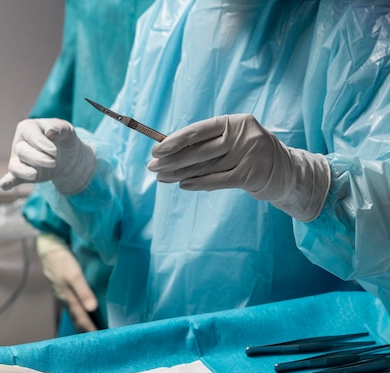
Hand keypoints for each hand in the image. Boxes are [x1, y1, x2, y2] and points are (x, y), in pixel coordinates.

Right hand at [0, 118, 95, 194]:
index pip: (30, 134)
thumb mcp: (66, 130)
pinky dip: (6, 182)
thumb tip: (49, 133)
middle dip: (38, 159)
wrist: (67, 157)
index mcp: (28, 128)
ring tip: (35, 175)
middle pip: (22, 151)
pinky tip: (4, 186)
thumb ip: (59, 128)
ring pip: (15, 166)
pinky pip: (11, 179)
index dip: (41, 143)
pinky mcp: (21, 175)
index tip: (55, 151)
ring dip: (25, 172)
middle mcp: (19, 143)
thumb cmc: (63, 138)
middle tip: (53, 163)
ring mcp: (18, 160)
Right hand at [37, 233, 98, 332]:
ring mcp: (64, 296)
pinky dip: (80, 315)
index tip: (100, 341)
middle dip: (86, 332)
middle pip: (77, 320)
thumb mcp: (73, 274)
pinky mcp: (64, 290)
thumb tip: (92, 308)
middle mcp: (66, 300)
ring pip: (75, 315)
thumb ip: (83, 291)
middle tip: (98, 342)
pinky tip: (85, 316)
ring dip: (83, 325)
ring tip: (92, 334)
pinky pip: (74, 307)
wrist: (48, 249)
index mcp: (68, 299)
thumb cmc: (62, 261)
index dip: (90, 330)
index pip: (82, 319)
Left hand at [148, 114, 329, 221]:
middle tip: (152, 167)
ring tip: (162, 178)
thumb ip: (207, 145)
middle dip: (172, 160)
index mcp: (235, 122)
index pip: (199, 130)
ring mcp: (249, 154)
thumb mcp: (232, 142)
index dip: (175, 140)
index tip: (155, 149)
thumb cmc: (249, 155)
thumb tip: (170, 151)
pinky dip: (198, 184)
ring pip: (205, 167)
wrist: (285, 172)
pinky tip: (183, 185)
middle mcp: (243, 135)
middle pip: (199, 150)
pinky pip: (218, 181)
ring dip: (180, 174)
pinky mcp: (251, 175)